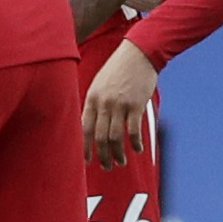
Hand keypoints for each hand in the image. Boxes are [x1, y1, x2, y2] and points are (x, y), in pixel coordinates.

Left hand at [82, 39, 157, 169]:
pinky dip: (135, 143)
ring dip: (118, 153)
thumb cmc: (118, 70)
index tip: (87, 161)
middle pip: (100, 137)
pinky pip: (133, 130)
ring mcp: (119, 104)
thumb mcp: (99, 84)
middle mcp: (103, 103)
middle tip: (107, 167)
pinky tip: (137, 149)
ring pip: (115, 137)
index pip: (84, 128)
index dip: (84, 147)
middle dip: (102, 155)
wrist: (138, 54)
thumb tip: (92, 124)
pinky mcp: (135, 104)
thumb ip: (95, 103)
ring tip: (121, 162)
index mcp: (91, 99)